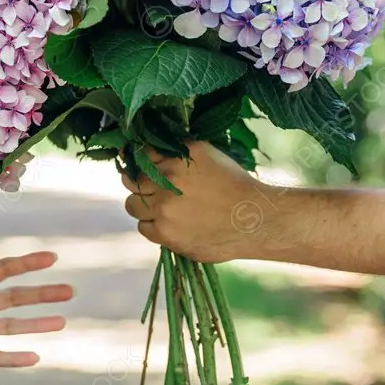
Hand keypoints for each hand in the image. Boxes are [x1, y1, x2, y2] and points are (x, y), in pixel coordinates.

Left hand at [122, 142, 271, 262]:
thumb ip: (177, 151)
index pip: (141, 155)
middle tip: (151, 189)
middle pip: (130, 180)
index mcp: (178, 157)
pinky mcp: (166, 233)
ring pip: (132, 205)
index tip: (141, 167)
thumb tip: (148, 150)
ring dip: (142, 205)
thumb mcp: (207, 155)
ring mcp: (164, 208)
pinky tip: (170, 223)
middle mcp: (168, 180)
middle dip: (137, 183)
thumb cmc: (234, 185)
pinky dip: (152, 225)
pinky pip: (143, 227)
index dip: (139, 161)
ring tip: (162, 208)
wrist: (254, 220)